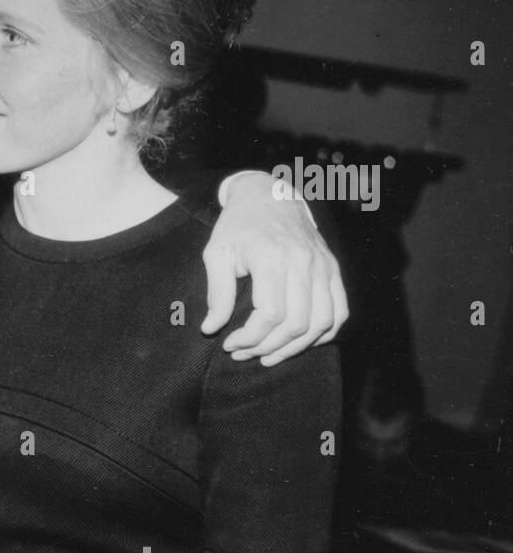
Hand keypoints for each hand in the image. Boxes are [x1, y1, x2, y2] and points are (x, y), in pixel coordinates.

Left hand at [202, 171, 347, 364]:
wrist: (270, 195)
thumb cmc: (238, 225)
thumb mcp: (217, 253)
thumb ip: (216, 292)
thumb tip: (211, 328)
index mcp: (271, 257)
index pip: (269, 314)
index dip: (249, 338)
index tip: (229, 344)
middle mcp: (303, 262)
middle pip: (297, 323)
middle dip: (268, 347)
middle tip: (245, 354)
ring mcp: (322, 266)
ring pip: (321, 322)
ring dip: (296, 347)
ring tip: (270, 356)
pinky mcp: (332, 269)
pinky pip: (340, 311)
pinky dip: (324, 333)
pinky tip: (301, 342)